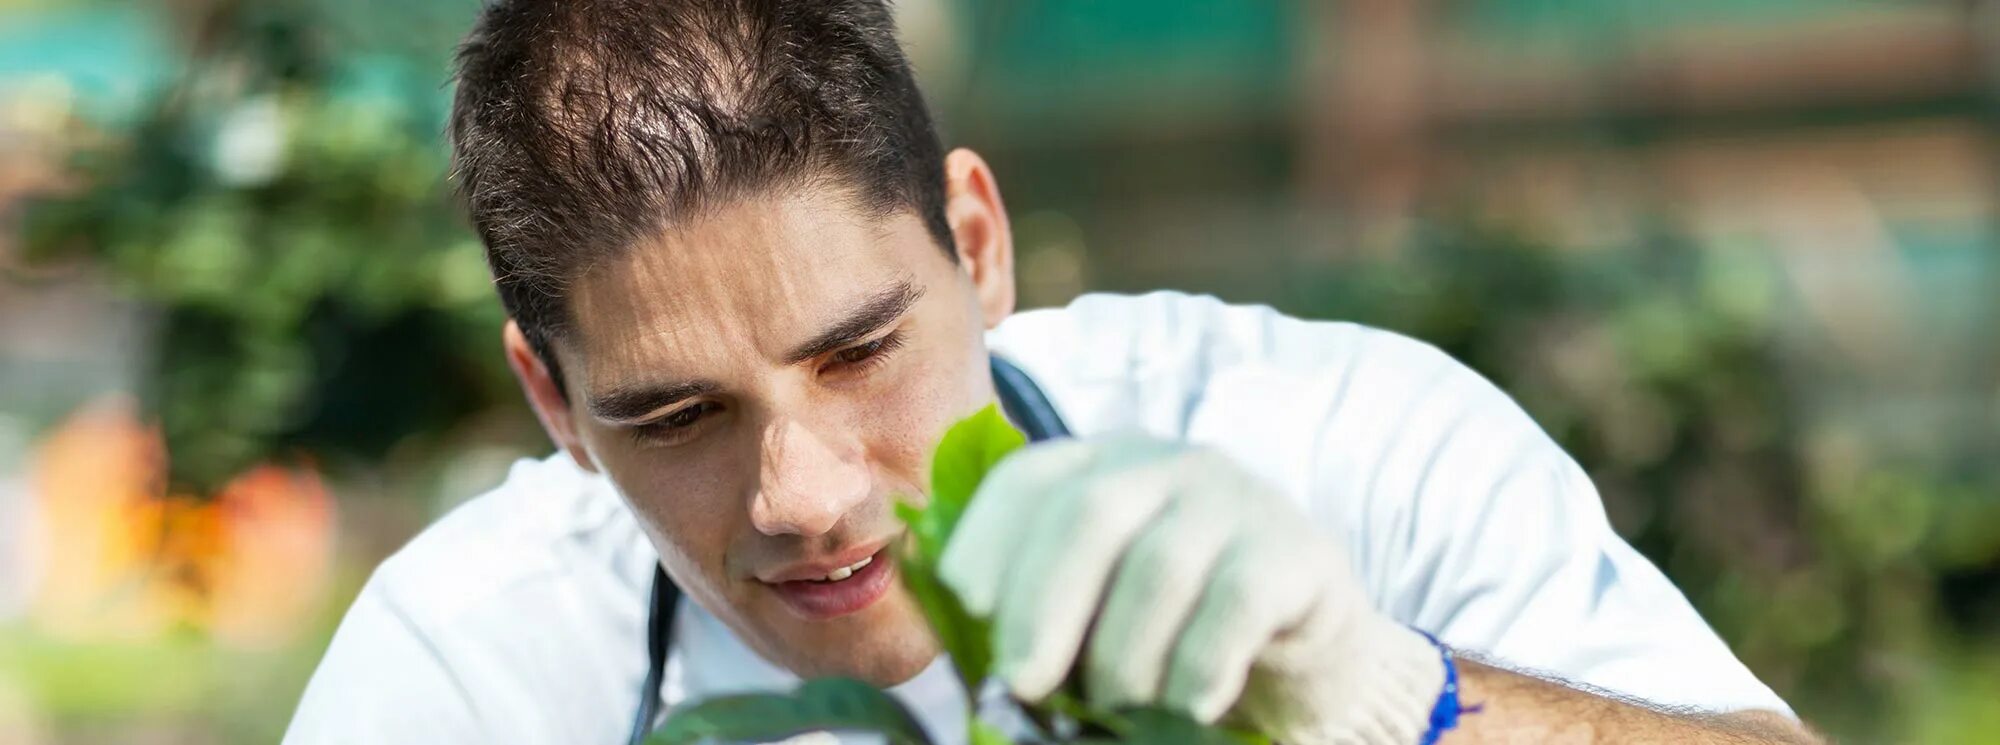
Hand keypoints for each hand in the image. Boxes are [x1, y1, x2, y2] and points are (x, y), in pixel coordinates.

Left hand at [939, 435, 1446, 744]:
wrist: (1304, 655)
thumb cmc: (1171, 638)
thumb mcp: (1093, 616)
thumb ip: (1034, 617)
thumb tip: (971, 656)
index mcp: (1101, 468)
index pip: (1027, 480)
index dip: (985, 539)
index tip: (965, 608)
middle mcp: (1168, 465)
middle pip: (1089, 513)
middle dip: (1042, 604)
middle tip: (1023, 682)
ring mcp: (1240, 500)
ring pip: (1160, 565)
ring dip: (1124, 653)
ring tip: (1117, 704)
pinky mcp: (1300, 552)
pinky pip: (1238, 601)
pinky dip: (1200, 663)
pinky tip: (1189, 701)